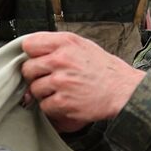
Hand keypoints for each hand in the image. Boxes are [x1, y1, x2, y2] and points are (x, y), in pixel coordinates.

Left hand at [20, 32, 144, 132]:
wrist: (122, 91)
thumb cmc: (104, 70)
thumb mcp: (83, 46)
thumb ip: (58, 46)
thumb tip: (33, 54)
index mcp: (65, 43)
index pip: (29, 44)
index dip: (32, 54)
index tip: (37, 60)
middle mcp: (61, 60)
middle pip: (27, 69)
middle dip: (36, 76)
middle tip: (50, 79)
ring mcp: (61, 82)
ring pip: (34, 89)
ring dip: (44, 93)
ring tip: (62, 91)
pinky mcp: (63, 102)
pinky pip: (44, 106)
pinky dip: (53, 107)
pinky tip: (66, 101)